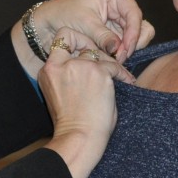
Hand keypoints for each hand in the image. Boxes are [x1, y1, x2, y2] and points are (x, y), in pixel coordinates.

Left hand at [34, 0, 153, 63]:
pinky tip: (111, 59)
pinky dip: (121, 54)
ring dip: (128, 50)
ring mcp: (120, 23)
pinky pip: (127, 46)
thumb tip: (118, 49)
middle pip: (141, 27)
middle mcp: (122, 8)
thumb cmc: (64, 14)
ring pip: (138, 39)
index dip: (133, 32)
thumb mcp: (84, 23)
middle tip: (119, 57)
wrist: (49, 23)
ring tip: (114, 59)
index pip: (134, 14)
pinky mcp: (116, 36)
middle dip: (132, 43)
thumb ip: (103, 36)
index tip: (125, 48)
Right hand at [39, 27, 122, 177]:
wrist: (79, 137)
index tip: (83, 51)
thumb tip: (87, 64)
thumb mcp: (60, 94)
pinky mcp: (99, 72)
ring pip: (100, 53)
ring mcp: (81, 67)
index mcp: (48, 70)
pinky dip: (123, 74)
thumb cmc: (72, 123)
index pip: (61, 39)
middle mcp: (62, 65)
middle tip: (105, 60)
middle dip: (94, 48)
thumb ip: (68, 75)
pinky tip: (128, 81)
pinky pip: (115, 66)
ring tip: (119, 75)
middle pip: (81, 40)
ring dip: (110, 63)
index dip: (75, 41)